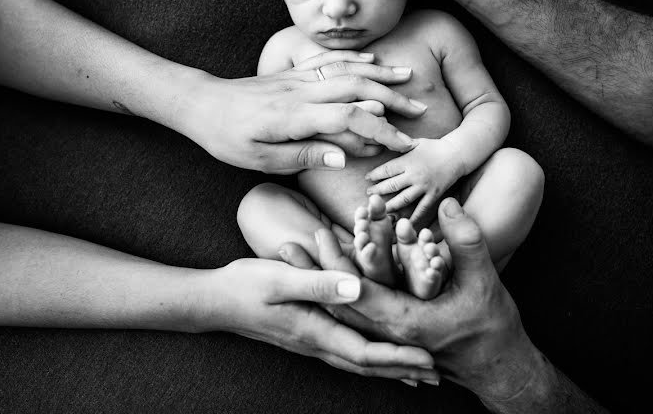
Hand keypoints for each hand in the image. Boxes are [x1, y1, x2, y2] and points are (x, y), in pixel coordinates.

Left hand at [178, 51, 427, 173]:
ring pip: (348, 70)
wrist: (202, 105)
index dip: (380, 130)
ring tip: (409, 79)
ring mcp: (299, 78)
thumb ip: (304, 155)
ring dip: (381, 75)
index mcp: (295, 116)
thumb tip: (345, 156)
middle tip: (419, 109)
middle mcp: (302, 91)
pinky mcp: (294, 73)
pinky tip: (374, 61)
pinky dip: (356, 59)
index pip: (349, 117)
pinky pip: (330, 61)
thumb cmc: (228, 139)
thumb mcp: (261, 159)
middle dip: (392, 98)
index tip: (403, 144)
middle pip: (357, 87)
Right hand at [194, 257, 438, 383]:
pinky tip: (377, 354)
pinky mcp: (306, 334)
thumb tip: (356, 289)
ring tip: (417, 371)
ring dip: (389, 367)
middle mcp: (316, 342)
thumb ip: (319, 282)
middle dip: (402, 370)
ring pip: (357, 361)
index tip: (429, 360)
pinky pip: (345, 351)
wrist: (215, 301)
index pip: (365, 352)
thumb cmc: (245, 285)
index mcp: (315, 330)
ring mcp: (310, 342)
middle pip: (367, 364)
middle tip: (437, 374)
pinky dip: (369, 357)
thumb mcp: (281, 277)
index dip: (399, 357)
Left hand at [281, 198, 546, 409]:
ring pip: (342, 313)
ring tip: (296, 260)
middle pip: (339, 304)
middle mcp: (390, 334)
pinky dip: (335, 298)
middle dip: (313, 276)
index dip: (335, 265)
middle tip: (287, 247)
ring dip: (319, 286)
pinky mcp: (388, 338)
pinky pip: (354, 318)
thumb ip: (466, 241)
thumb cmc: (494, 325)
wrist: (499, 367)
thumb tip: (448, 204)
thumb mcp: (485, 279)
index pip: (359, 293)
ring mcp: (387, 340)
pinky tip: (323, 279)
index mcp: (407, 323)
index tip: (316, 237)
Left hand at [364, 138, 463, 226]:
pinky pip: (422, 208)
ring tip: (380, 210)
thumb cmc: (435, 147)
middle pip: (392, 186)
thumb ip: (401, 144)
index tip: (367, 178)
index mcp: (409, 161)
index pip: (387, 169)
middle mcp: (415, 175)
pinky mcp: (433, 195)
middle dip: (378, 191)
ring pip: (403, 199)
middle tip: (369, 196)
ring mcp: (424, 187)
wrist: (457, 155)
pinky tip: (404, 224)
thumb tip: (385, 140)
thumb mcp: (417, 142)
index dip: (375, 175)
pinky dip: (413, 217)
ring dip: (390, 206)